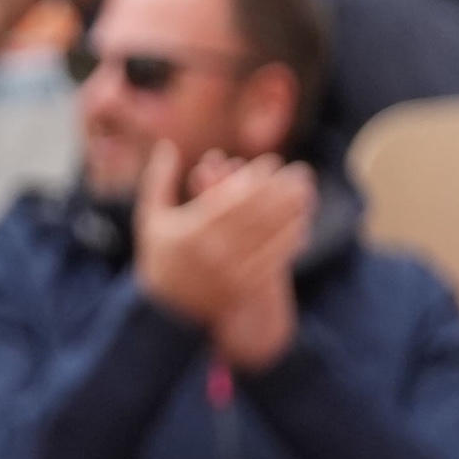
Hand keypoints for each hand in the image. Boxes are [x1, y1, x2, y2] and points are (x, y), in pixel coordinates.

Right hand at [132, 141, 314, 334]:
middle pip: (258, 214)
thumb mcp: (151, 219)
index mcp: (189, 231)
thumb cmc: (159, 258)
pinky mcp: (244, 287)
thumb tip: (167, 146)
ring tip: (307, 193)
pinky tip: (301, 224)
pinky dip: (290, 239)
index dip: (256, 178)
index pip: (231, 198)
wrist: (165, 312)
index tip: (273, 162)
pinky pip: (274, 258)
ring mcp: (230, 271)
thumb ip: (158, 181)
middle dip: (283, 190)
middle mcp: (211, 251)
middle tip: (302, 172)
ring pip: (270, 235)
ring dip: (294, 211)